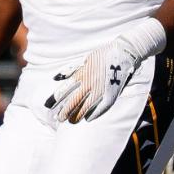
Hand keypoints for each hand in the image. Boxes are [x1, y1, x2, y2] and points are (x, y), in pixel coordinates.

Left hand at [46, 21, 162, 122]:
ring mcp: (101, 90)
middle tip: (60, 118)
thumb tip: (56, 78)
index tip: (49, 106)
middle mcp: (90, 83)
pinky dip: (94, 114)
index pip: (64, 90)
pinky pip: (102, 107)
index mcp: (82, 74)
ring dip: (77, 116)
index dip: (56, 100)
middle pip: (73, 102)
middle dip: (65, 112)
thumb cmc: (104, 54)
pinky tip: (88, 119)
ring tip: (72, 121)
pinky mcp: (112, 93)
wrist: (124, 52)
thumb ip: (71, 69)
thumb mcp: (85, 59)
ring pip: (86, 107)